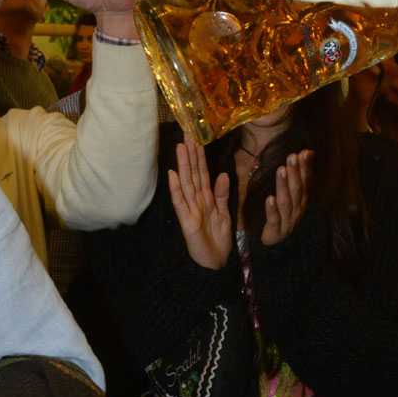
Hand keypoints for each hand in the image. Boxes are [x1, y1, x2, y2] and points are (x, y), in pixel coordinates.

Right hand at [168, 136, 231, 269]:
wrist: (215, 263)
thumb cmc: (218, 239)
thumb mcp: (224, 213)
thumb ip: (222, 194)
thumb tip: (222, 173)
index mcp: (206, 198)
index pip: (202, 172)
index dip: (200, 156)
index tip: (197, 138)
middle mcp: (196, 201)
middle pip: (192, 173)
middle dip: (190, 154)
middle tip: (187, 133)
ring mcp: (190, 210)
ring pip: (186, 183)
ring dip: (182, 165)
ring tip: (180, 147)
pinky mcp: (187, 221)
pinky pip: (181, 203)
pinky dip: (176, 189)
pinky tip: (173, 175)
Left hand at [262, 149, 312, 245]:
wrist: (278, 245)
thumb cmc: (283, 214)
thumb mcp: (292, 193)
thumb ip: (298, 174)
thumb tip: (307, 152)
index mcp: (301, 200)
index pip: (305, 181)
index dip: (305, 167)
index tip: (304, 153)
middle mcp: (297, 209)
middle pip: (297, 190)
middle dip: (295, 172)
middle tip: (292, 157)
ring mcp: (288, 221)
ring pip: (286, 202)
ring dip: (284, 186)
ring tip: (281, 170)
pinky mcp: (276, 231)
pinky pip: (275, 220)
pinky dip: (273, 210)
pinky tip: (270, 199)